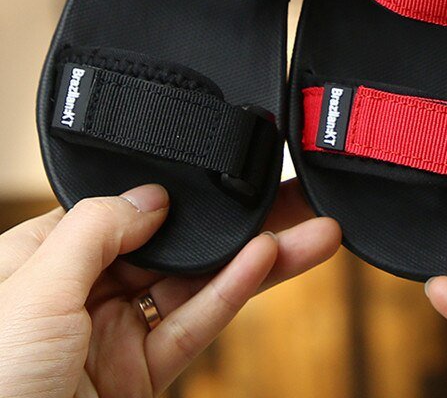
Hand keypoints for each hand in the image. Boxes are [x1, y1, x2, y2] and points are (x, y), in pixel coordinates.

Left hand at [0, 180, 339, 397]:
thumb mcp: (33, 290)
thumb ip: (96, 230)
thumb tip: (152, 196)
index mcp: (41, 260)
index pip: (121, 211)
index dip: (172, 193)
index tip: (217, 173)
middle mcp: (80, 294)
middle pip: (171, 245)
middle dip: (230, 222)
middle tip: (284, 197)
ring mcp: (112, 337)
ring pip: (194, 284)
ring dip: (255, 257)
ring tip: (309, 231)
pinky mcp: (138, 377)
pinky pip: (194, 325)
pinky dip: (233, 293)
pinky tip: (268, 260)